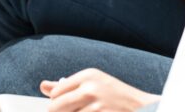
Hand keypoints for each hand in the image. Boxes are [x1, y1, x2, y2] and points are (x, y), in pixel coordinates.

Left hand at [40, 69, 159, 111]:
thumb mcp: (93, 84)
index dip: (56, 103)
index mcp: (87, 76)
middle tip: (74, 111)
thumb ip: (66, 86)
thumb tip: (43, 86)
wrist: (141, 106)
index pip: (56, 93)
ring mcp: (96, 107)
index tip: (64, 106)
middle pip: (56, 108)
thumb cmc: (115, 95)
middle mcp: (90, 89)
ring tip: (89, 111)